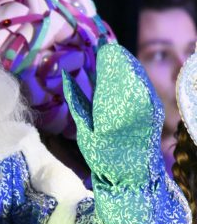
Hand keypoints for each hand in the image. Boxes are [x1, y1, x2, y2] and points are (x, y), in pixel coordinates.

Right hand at [62, 43, 164, 186]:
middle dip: (113, 57)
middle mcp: (135, 98)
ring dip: (123, 65)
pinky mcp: (156, 106)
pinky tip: (122, 77)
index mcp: (113, 103)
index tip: (94, 47)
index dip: (103, 55)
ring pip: (136, 72)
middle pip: (125, 66)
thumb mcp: (84, 129)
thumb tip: (66, 75)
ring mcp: (149, 101)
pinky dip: (132, 76)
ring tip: (110, 60)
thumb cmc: (103, 155)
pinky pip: (143, 83)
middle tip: (101, 50)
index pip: (111, 67)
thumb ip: (76, 99)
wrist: (134, 176)